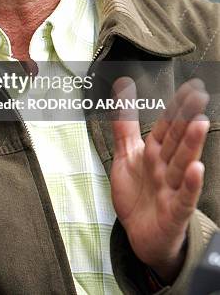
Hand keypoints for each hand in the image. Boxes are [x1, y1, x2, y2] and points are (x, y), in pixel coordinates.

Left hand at [110, 77, 209, 283]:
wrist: (139, 235)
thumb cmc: (137, 193)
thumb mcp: (125, 155)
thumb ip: (124, 124)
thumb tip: (122, 87)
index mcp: (154, 152)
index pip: (167, 126)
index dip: (176, 107)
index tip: (191, 87)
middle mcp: (165, 167)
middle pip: (177, 140)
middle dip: (186, 119)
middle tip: (200, 96)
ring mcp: (171, 188)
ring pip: (181, 163)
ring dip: (191, 144)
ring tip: (200, 124)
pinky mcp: (174, 212)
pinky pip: (183, 196)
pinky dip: (190, 184)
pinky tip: (196, 168)